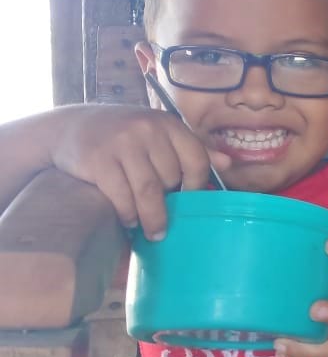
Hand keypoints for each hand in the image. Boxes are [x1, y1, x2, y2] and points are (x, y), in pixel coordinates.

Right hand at [46, 105, 228, 238]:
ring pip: (149, 191)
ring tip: (153, 232)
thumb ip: (192, 149)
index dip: (196, 185)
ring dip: (152, 218)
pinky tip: (129, 221)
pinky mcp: (99, 159)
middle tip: (165, 218)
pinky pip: (122, 196)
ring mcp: (122, 143)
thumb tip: (228, 163)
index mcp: (168, 124)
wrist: (71, 127)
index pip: (197, 159)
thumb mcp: (159, 134)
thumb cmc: (125, 135)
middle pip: (171, 178)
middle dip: (169, 201)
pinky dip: (128, 214)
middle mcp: (148, 129)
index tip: (189, 201)